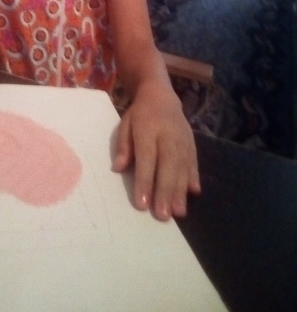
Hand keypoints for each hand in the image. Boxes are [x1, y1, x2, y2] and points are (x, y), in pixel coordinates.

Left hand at [113, 87, 199, 220]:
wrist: (161, 95)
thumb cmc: (139, 114)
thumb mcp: (125, 124)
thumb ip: (123, 146)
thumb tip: (118, 168)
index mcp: (147, 130)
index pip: (146, 158)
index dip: (144, 181)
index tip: (142, 203)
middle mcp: (167, 136)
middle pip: (167, 166)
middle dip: (164, 191)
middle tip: (162, 215)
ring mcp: (182, 140)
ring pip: (182, 167)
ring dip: (180, 191)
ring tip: (178, 212)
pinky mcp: (192, 143)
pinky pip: (193, 161)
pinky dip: (194, 176)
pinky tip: (194, 192)